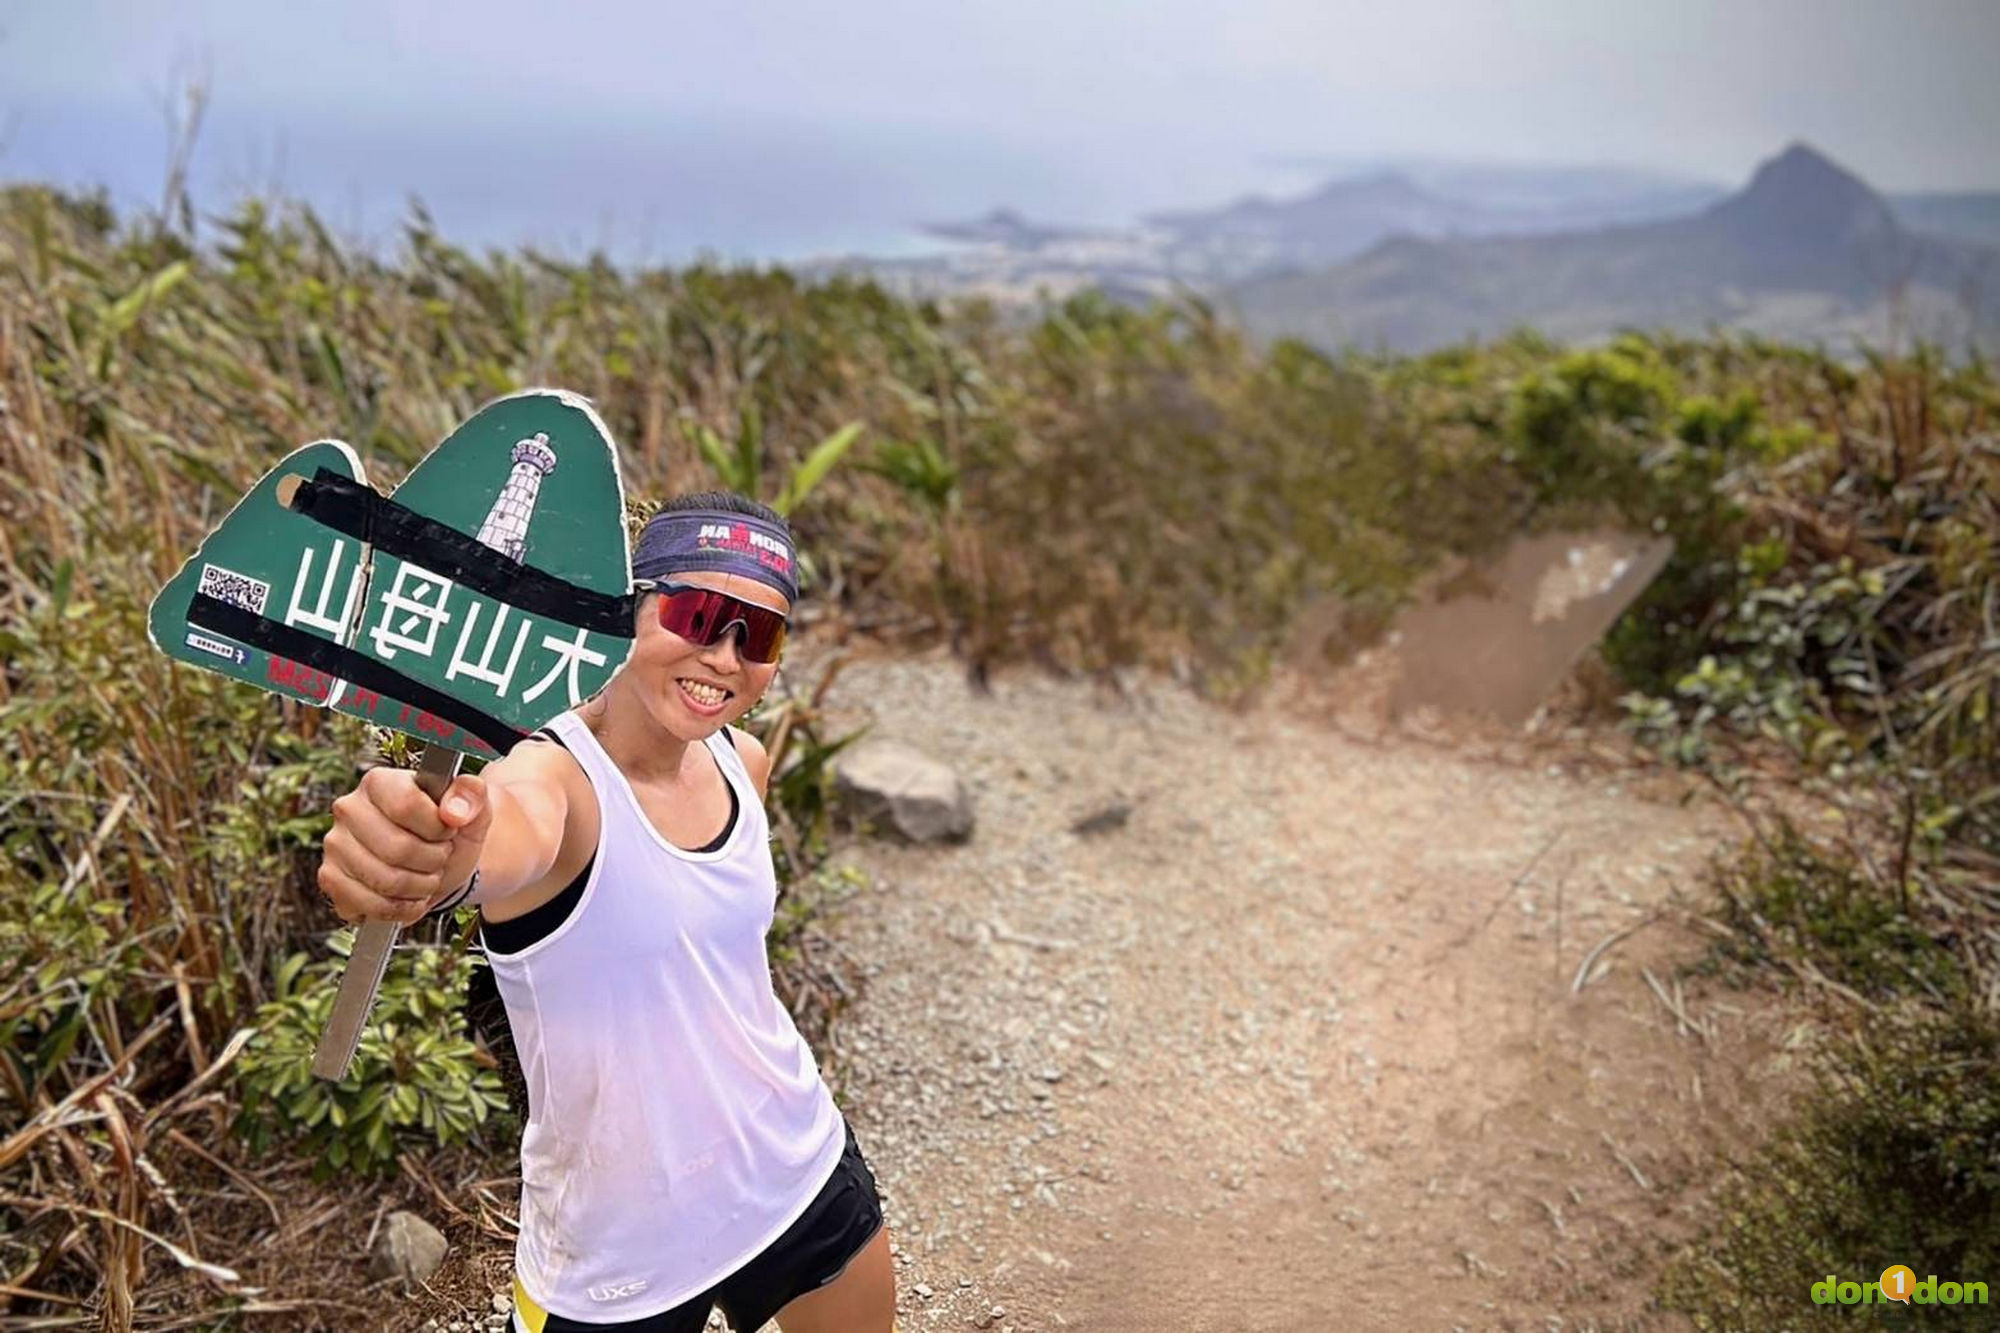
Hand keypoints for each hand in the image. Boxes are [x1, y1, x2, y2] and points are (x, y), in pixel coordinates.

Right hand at [317, 767, 491, 924]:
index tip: (447, 832)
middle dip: (432, 861)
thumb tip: (453, 811)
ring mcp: (335, 845)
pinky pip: (369, 905)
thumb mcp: (472, 810)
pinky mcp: (331, 879)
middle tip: (440, 857)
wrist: (439, 864)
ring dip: (420, 887)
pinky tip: (411, 898)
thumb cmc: (450, 832)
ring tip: (427, 876)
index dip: (437, 828)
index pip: (406, 806)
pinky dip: (401, 909)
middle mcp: (348, 809)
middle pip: (397, 848)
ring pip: (386, 881)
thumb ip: (472, 796)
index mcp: (379, 782)